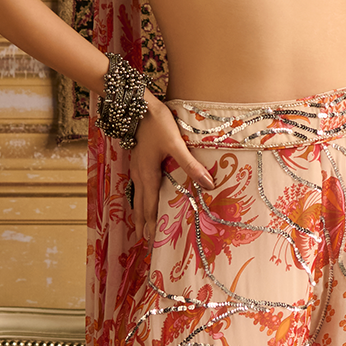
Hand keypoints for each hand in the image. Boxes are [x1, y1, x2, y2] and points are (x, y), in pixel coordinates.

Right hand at [127, 95, 213, 243]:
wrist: (137, 105)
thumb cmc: (157, 123)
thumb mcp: (176, 144)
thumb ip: (192, 165)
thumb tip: (209, 184)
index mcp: (147, 175)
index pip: (150, 206)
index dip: (151, 224)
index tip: (151, 240)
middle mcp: (139, 175)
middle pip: (140, 205)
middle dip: (143, 223)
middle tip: (145, 240)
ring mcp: (136, 168)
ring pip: (136, 196)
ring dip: (139, 212)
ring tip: (140, 226)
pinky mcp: (137, 161)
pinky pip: (137, 186)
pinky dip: (139, 199)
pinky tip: (142, 198)